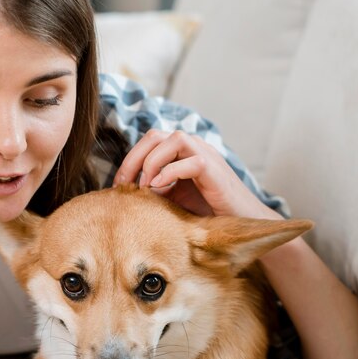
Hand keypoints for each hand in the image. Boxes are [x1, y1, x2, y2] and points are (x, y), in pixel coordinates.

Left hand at [113, 129, 275, 218]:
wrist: (239, 223)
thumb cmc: (206, 211)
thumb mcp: (172, 198)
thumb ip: (153, 188)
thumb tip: (125, 190)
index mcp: (181, 152)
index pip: (148, 143)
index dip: (130, 161)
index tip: (118, 185)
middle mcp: (193, 147)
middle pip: (155, 135)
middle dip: (133, 159)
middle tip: (123, 184)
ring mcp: (206, 155)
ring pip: (174, 140)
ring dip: (151, 162)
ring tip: (143, 187)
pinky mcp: (215, 170)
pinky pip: (191, 161)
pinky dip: (170, 172)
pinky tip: (159, 188)